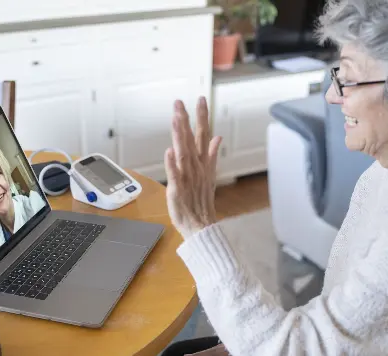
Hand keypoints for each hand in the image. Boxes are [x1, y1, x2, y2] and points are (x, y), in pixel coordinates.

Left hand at [165, 97, 222, 238]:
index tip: (200, 99)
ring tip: (176, 120)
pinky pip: (175, 175)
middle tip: (180, 103)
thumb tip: (218, 137)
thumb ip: (212, 154)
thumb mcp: (210, 174)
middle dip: (187, 120)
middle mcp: (196, 167)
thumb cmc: (202, 201)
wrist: (201, 224)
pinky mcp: (178, 189)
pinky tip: (169, 151)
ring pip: (183, 152)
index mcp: (203, 162)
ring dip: (180, 136)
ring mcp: (188, 177)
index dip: (202, 117)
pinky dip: (172, 163)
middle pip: (192, 140)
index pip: (203, 134)